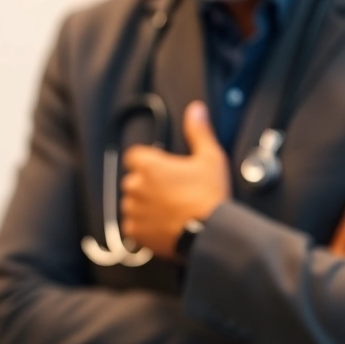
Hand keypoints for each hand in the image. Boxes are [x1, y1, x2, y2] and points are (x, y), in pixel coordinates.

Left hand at [119, 101, 227, 258]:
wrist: (212, 234)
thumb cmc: (210, 196)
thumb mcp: (210, 157)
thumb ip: (198, 131)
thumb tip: (196, 109)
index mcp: (148, 165)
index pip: (134, 155)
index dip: (148, 161)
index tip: (161, 169)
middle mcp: (135, 186)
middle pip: (133, 180)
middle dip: (148, 184)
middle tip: (171, 192)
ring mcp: (133, 211)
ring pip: (132, 203)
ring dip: (144, 205)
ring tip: (169, 211)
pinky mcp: (135, 233)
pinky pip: (132, 226)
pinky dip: (144, 226)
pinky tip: (164, 225)